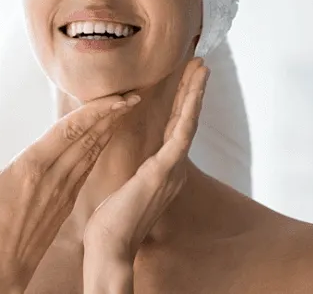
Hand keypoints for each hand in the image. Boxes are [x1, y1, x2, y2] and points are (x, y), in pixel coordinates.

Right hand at [0, 92, 141, 293]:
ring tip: (125, 110)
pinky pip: (87, 169)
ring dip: (109, 130)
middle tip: (133, 95)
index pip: (71, 130)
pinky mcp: (66, 204)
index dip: (97, 110)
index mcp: (32, 167)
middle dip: (112, 115)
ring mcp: (63, 192)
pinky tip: (104, 139)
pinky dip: (99, 149)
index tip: (119, 96)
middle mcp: (54, 178)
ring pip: (92, 153)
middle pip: (89, 138)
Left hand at [82, 58, 208, 264]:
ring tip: (202, 67)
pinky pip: (181, 134)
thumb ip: (136, 179)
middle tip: (201, 64)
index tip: (187, 82)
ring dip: (195, 92)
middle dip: (194, 91)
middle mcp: (173, 169)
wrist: (110, 247)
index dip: (182, 105)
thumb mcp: (125, 193)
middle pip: (187, 122)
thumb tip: (135, 172)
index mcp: (163, 172)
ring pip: (188, 122)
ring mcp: (171, 170)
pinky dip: (189, 110)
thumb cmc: (112, 226)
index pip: (175, 131)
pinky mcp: (163, 170)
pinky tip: (194, 91)